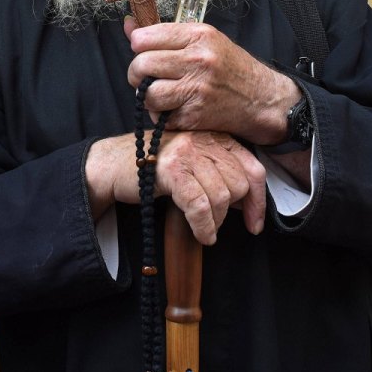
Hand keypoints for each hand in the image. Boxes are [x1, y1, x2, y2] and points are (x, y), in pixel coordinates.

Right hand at [86, 130, 266, 244]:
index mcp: (213, 136)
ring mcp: (186, 153)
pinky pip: (199, 205)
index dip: (258, 200)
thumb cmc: (153, 168)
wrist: (112, 165)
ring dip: (216, 221)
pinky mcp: (171, 170)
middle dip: (231, 211)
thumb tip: (247, 202)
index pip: (252, 167)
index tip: (255, 223)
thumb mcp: (192, 163)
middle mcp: (202, 139)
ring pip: (220, 196)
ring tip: (205, 228)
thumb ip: (219, 172)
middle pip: (238, 183)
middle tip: (215, 222)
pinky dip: (204, 226)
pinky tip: (202, 235)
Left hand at [124, 18, 296, 145]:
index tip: (144, 52)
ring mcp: (197, 90)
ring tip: (161, 94)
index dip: (138, 46)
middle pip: (140, 65)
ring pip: (146, 94)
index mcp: (199, 36)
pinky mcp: (195, 116)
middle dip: (137, 73)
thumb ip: (165, 34)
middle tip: (147, 77)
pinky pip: (160, 117)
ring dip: (148, 97)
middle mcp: (198, 61)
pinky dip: (162, 116)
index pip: (144, 38)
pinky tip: (176, 108)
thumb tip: (128, 26)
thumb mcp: (205, 41)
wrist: (263, 100)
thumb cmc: (231, 68)